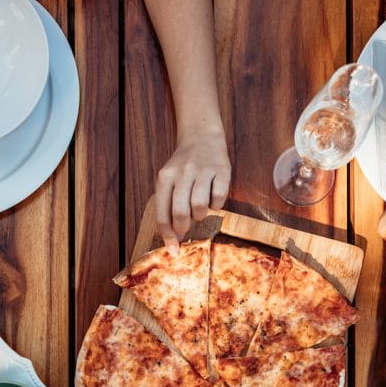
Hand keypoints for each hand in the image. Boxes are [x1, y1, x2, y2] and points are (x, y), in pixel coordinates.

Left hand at [154, 129, 230, 248]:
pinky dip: (216, 205)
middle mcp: (183, 172)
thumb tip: (174, 239)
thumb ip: (168, 206)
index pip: (163, 213)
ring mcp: (203, 170)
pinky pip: (219, 198)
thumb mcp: (169, 180)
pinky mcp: (222, 170)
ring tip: (199, 209)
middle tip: (186, 229)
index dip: (168, 235)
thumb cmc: (183, 166)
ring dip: (200, 215)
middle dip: (183, 227)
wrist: (202, 137)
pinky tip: (212, 198)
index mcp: (165, 177)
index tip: (173, 250)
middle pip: (180, 211)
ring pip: (200, 206)